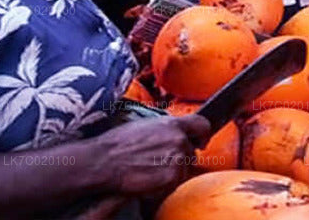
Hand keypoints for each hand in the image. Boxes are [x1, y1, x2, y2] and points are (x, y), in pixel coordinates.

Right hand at [95, 114, 210, 195]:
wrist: (105, 161)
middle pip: (191, 151)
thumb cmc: (119, 143)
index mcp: (172, 124)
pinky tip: (149, 178)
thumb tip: (175, 131)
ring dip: (172, 171)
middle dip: (180, 157)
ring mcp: (177, 159)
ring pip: (184, 169)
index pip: (202, 124)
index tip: (200, 141)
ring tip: (150, 170)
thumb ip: (166, 127)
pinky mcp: (172, 177)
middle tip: (159, 161)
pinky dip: (164, 184)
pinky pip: (175, 183)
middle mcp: (179, 140)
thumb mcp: (145, 125)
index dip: (202, 134)